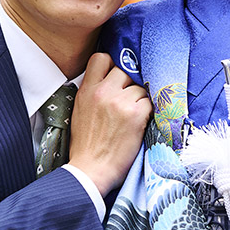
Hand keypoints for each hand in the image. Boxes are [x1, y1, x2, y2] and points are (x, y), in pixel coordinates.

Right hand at [68, 52, 150, 196]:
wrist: (90, 171)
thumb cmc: (86, 145)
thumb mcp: (80, 111)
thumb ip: (93, 92)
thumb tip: (110, 80)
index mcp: (86, 90)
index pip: (102, 58)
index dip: (112, 66)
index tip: (116, 79)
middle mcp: (103, 91)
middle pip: (125, 70)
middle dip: (129, 85)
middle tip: (126, 103)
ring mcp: (120, 102)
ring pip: (140, 88)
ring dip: (140, 100)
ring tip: (131, 118)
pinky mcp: (135, 114)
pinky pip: (149, 102)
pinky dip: (147, 113)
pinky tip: (139, 125)